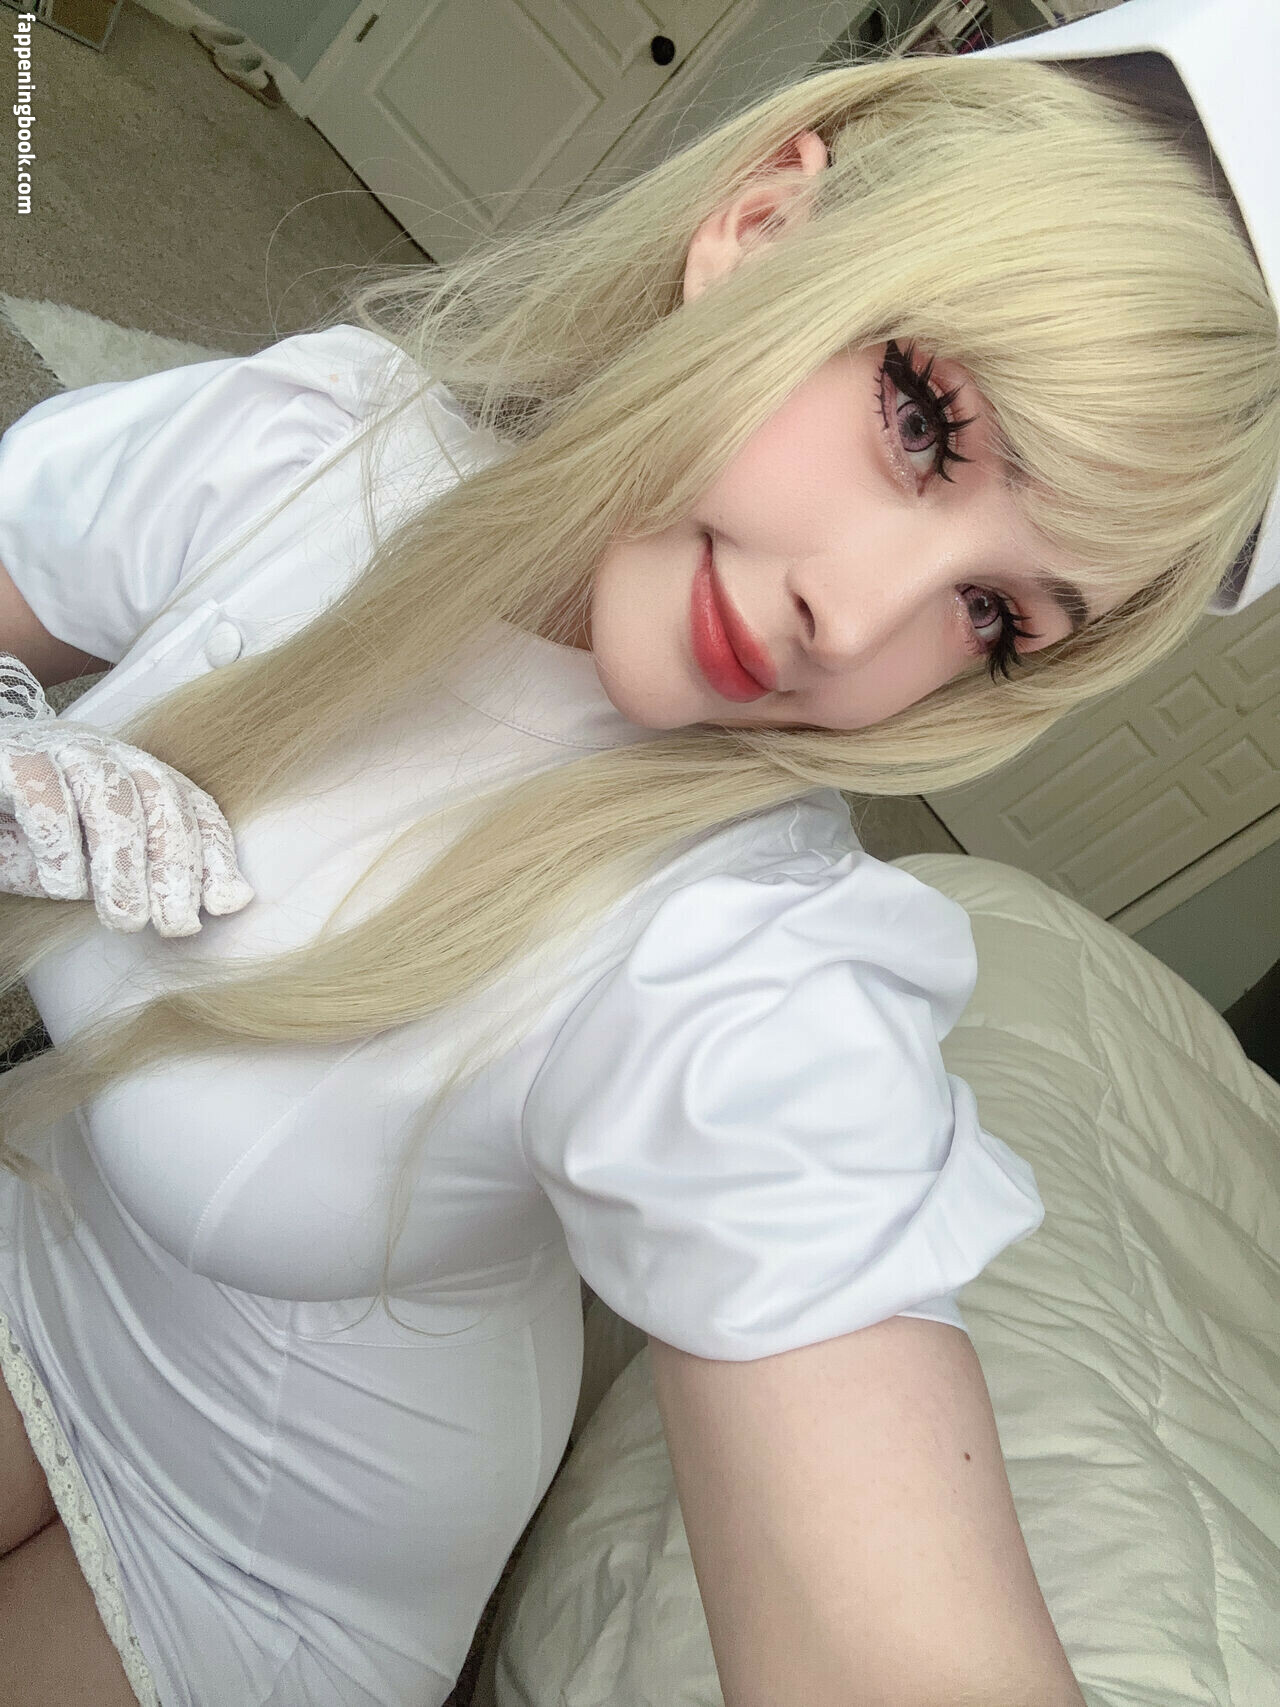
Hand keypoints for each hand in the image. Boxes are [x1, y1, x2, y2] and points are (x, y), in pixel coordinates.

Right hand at [0, 720, 254, 936]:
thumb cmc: (27, 834)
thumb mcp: (92, 863)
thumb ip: (152, 876)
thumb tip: (231, 901)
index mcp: (136, 776)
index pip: (192, 805)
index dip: (214, 852)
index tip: (224, 904)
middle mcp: (107, 756)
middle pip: (160, 800)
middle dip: (175, 868)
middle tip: (174, 925)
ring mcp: (60, 751)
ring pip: (111, 798)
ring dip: (124, 866)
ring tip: (123, 918)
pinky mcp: (13, 758)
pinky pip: (46, 796)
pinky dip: (60, 848)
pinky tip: (61, 885)